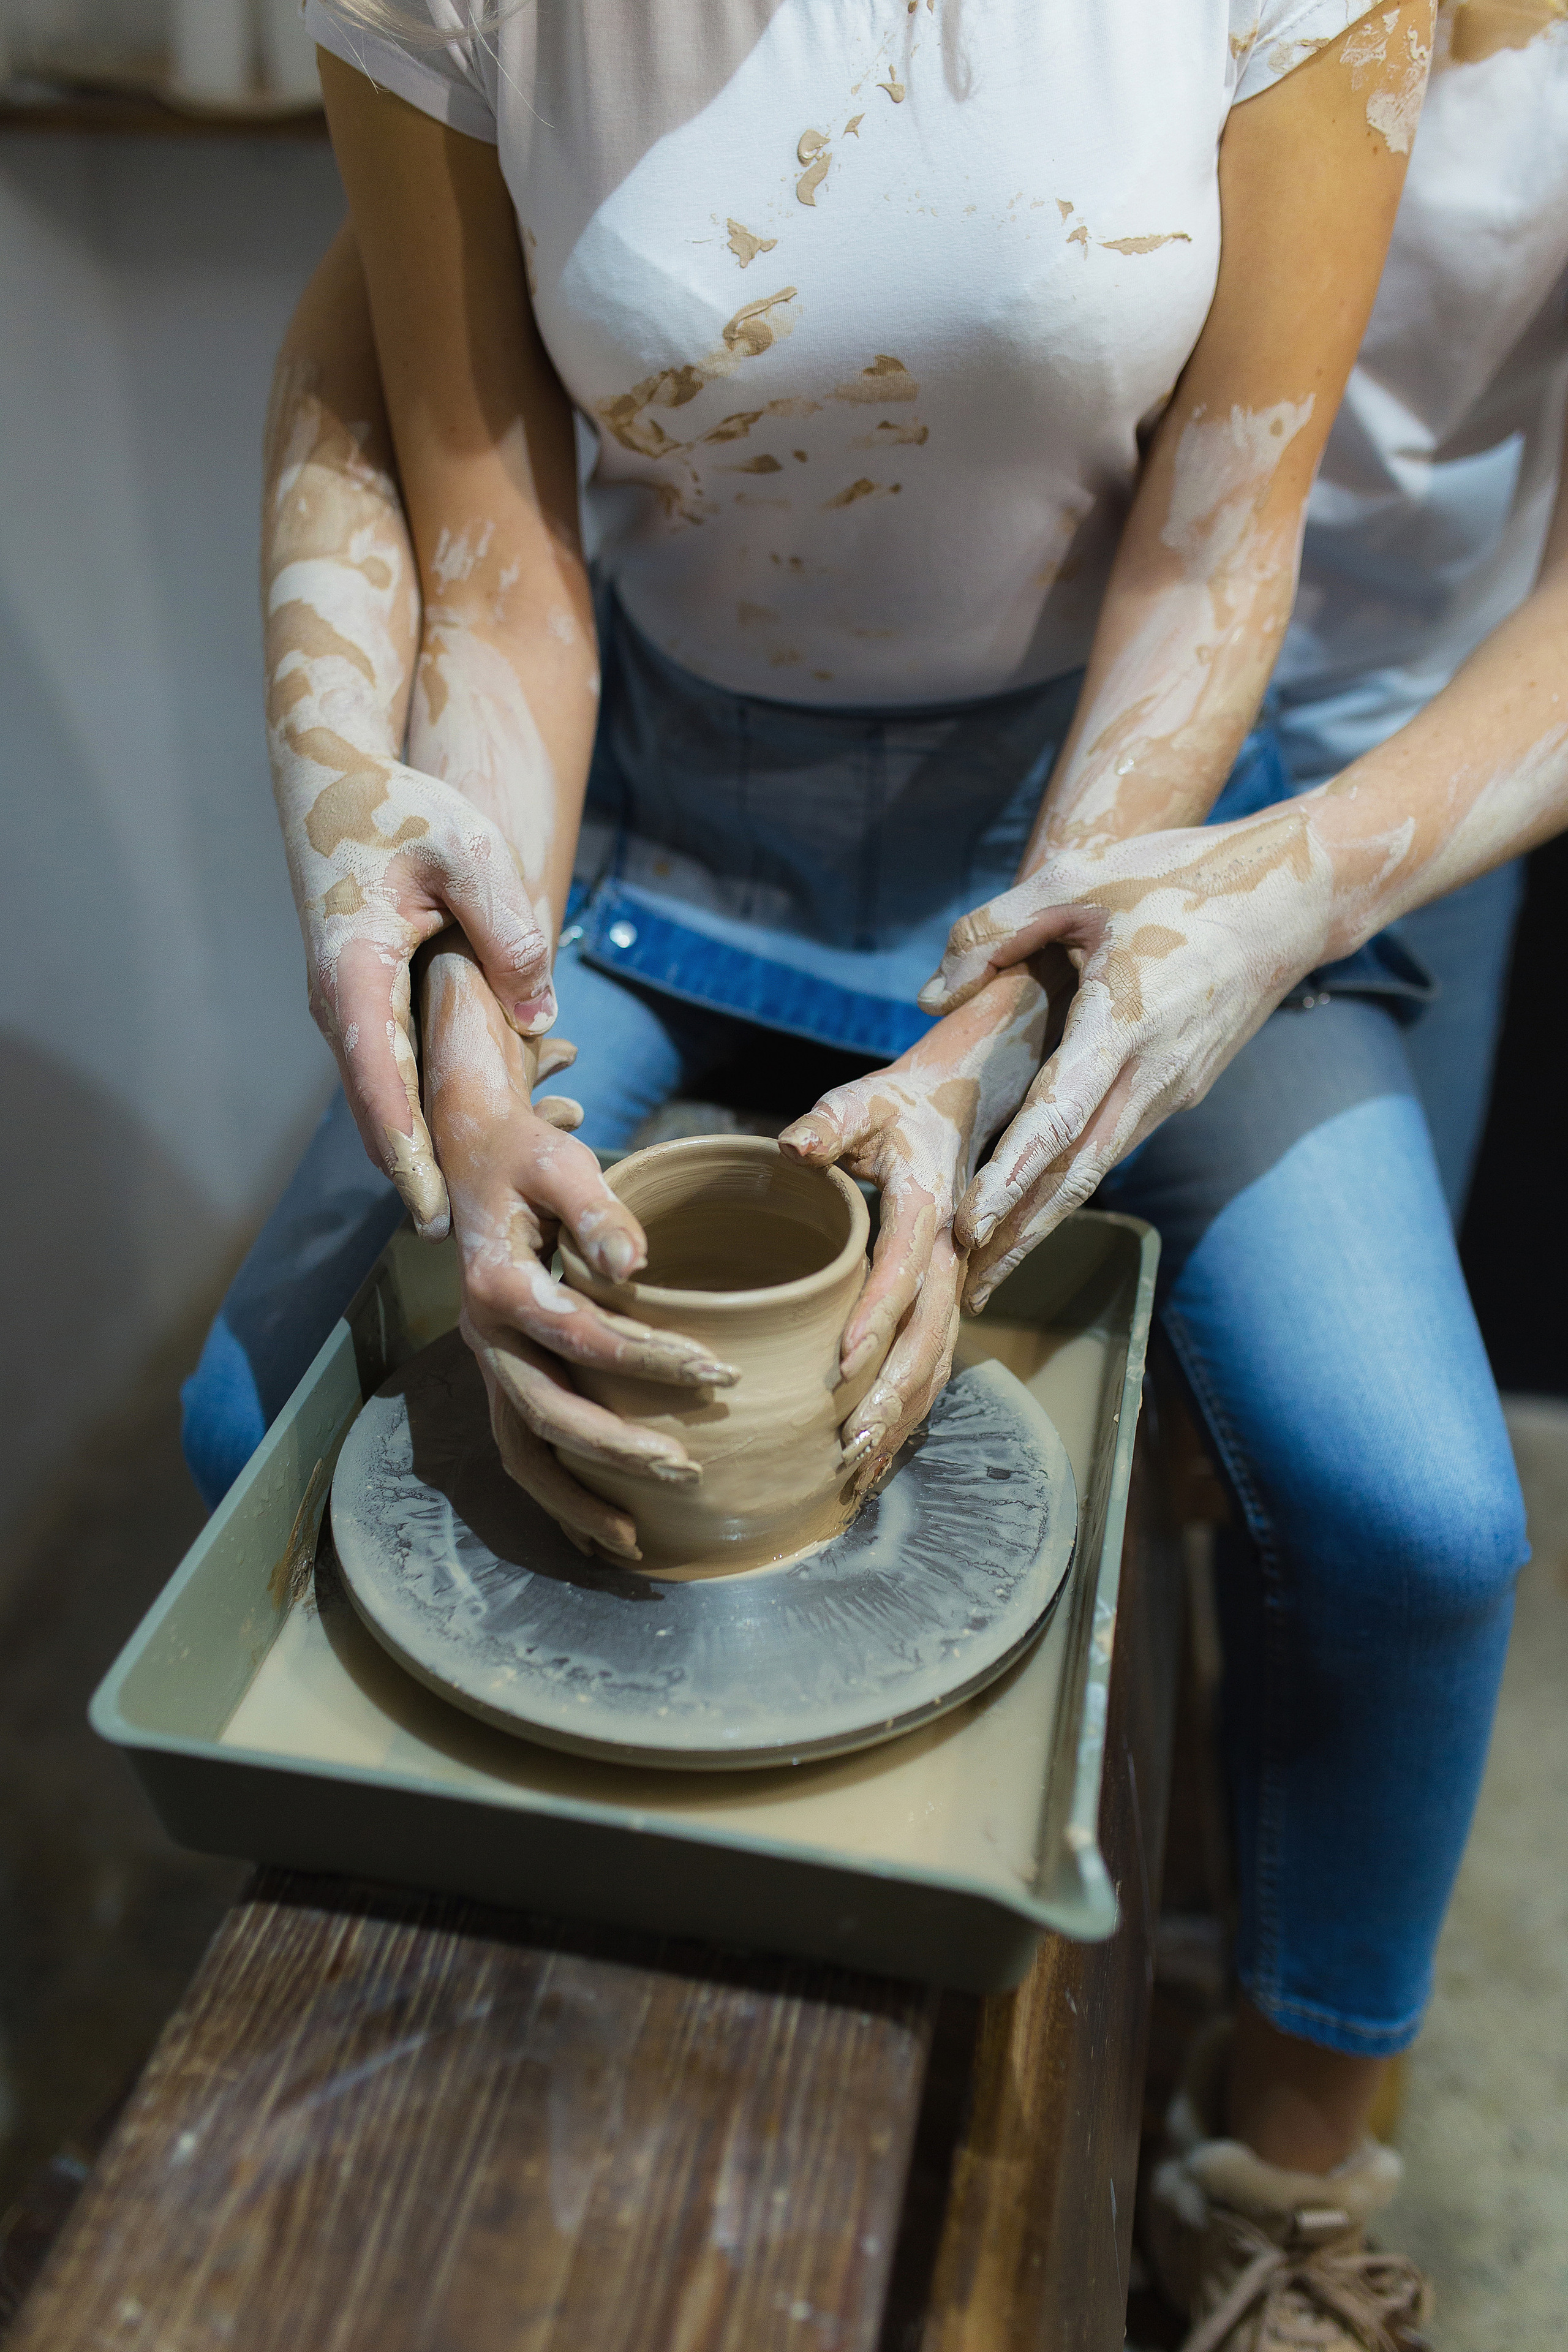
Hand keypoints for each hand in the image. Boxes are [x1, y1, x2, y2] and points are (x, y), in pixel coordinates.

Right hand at [282, 751, 556, 1241]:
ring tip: (513, 1180)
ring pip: (398, 1096)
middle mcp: (342, 1009)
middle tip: (477, 1235)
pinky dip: (446, 1098)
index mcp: (354, 979)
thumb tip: (541, 1011)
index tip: (432, 1213)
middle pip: (385, 1113)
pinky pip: (407, 1067)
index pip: (379, 1086)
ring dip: (444, 1140)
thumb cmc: (398, 808)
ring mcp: (352, 1012)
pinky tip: (513, 1106)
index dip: (407, 1155)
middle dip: (428, 1173)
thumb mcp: (467, 853)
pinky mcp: (371, 1005)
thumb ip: (507, 930)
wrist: (333, 781)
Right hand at [421, 939, 737, 1561]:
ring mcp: (489, 1358)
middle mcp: (483, 1332)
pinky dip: (560, 1489)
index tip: (721, 1370)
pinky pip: (523, 1445)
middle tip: (687, 1469)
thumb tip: (634, 1264)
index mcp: (498, 1284)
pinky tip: (607, 1521)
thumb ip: (597, 1210)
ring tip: (637, 1539)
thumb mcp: (559, 1162)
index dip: (652, 1359)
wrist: (469, 1154)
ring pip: (522, 1449)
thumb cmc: (525, 1156)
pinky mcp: (503, 1369)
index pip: (582, 1336)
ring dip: (576, 1498)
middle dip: (616, 1451)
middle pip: (546, 1415)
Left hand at [778, 969, 1052, 1492]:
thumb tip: (792, 1147)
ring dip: (903, 1416)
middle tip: (848, 1444)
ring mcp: (957, 1280)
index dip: (874, 1317)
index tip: (840, 1365)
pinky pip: (938, 1361)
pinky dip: (912, 1409)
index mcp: (930, 1204)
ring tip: (860, 1467)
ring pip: (939, 1361)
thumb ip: (828, 1122)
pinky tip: (881, 1449)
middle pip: (929, 1336)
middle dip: (891, 1395)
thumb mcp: (864, 1101)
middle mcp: (954, 1251)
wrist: (964, 1104)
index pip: (903, 1268)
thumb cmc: (901, 1104)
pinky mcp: (950, 1297)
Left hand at [919, 810, 1333, 1304]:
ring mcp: (1175, 1088)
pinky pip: (1118, 1141)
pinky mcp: (1183, 1088)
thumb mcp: (1077, 881)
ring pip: (1099, 1166)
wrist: (1290, 897)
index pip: (1057, 1122)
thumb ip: (995, 932)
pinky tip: (1037, 1203)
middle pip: (1078, 1174)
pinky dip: (1074, 1179)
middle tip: (967, 1291)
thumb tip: (928, 996)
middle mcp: (1154, 1074)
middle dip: (1021, 1235)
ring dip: (1046, 1218)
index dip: (1010, 1179)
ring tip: (990, 1266)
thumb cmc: (1179, 876)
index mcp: (1124, 1025)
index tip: (967, 1228)